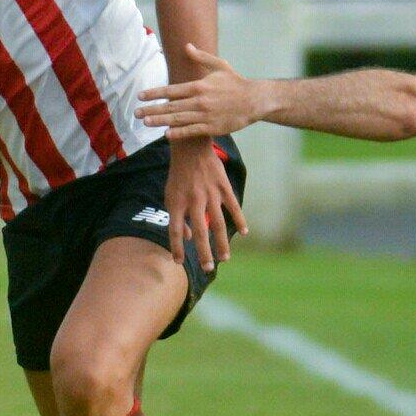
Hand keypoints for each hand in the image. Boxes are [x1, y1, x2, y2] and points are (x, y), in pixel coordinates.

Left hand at [136, 43, 265, 140]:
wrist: (254, 100)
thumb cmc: (236, 82)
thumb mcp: (219, 65)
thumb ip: (201, 57)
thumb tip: (187, 46)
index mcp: (199, 85)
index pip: (171, 90)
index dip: (154, 93)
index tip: (141, 96)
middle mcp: (199, 101)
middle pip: (171, 106)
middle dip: (152, 109)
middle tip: (136, 113)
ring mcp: (205, 115)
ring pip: (178, 119)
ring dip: (160, 121)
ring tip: (145, 122)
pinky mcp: (212, 127)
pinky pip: (191, 131)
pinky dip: (178, 133)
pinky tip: (166, 134)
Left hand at [163, 137, 245, 270]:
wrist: (190, 147)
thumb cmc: (179, 175)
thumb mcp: (171, 194)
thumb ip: (177, 216)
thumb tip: (189, 237)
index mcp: (177, 202)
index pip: (175, 231)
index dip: (176, 247)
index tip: (178, 262)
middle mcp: (193, 200)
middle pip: (200, 232)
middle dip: (203, 252)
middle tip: (207, 267)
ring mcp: (210, 194)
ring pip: (218, 223)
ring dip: (221, 243)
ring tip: (225, 258)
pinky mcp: (223, 186)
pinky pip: (233, 206)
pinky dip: (240, 219)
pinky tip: (245, 232)